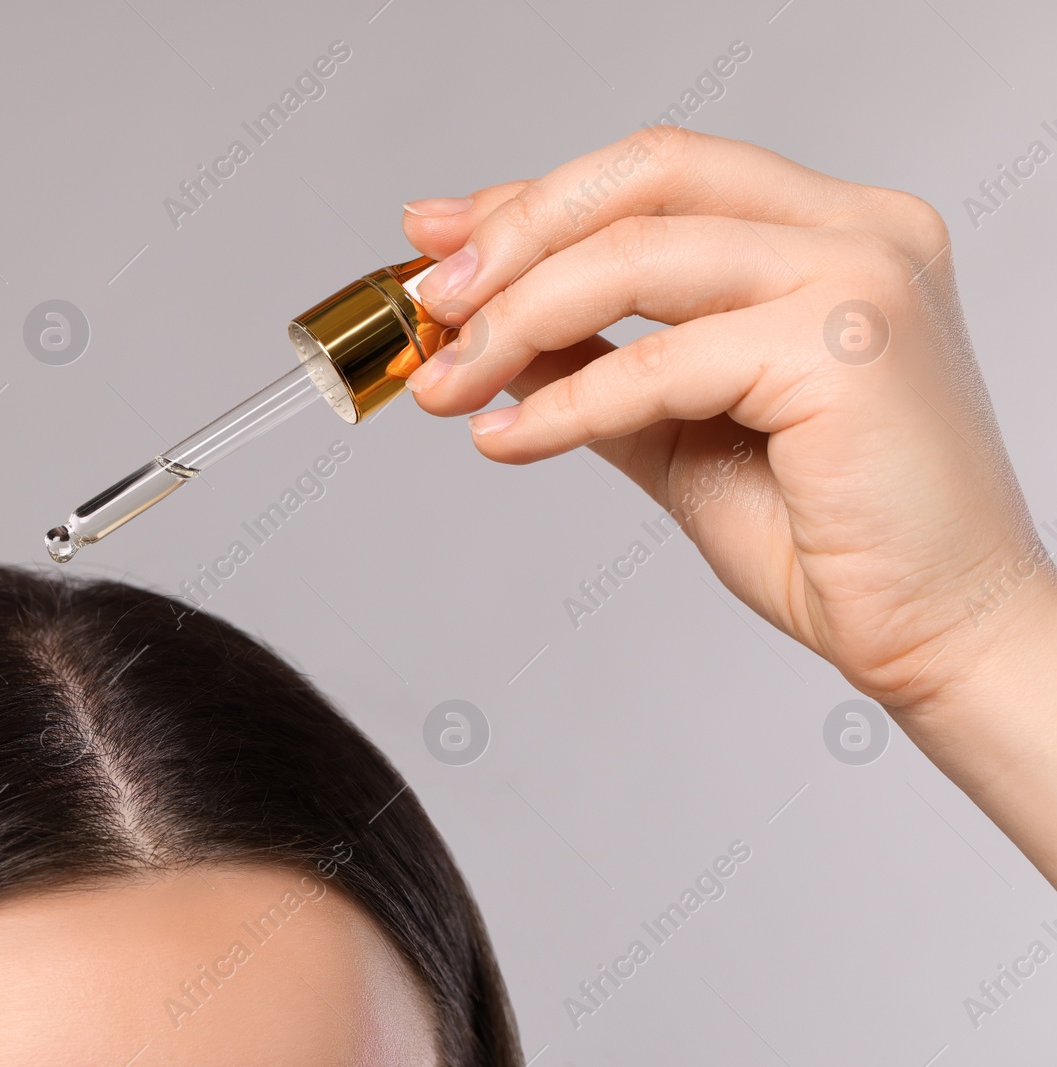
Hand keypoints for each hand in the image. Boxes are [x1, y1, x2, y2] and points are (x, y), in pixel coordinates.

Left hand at [400, 127, 1055, 719]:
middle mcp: (858, 228)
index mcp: (828, 228)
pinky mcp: (844, 346)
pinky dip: (564, 403)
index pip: (655, 175)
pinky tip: (504, 440)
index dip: (532, 200)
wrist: (936, 630)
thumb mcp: (676, 425)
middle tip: (431, 303)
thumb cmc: (824, 534)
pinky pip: (658, 362)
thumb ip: (594, 362)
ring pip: (635, 257)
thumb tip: (485, 330)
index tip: (437, 239)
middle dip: (515, 236)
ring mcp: (860, 273)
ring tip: (447, 386)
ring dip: (514, 322)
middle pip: (644, 177)